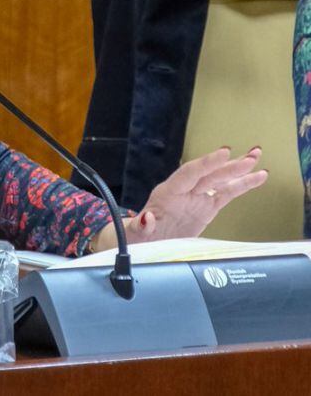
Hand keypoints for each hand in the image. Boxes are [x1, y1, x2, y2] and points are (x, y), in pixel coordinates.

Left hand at [90, 146, 267, 251]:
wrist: (145, 242)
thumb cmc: (139, 235)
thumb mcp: (136, 233)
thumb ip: (142, 227)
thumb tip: (147, 219)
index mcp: (167, 193)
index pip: (189, 173)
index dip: (206, 163)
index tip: (223, 152)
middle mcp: (184, 191)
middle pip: (209, 174)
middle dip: (229, 165)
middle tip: (249, 155)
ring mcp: (197, 198)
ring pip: (220, 181)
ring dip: (239, 170)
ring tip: (257, 157)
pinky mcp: (207, 207)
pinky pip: (226, 194)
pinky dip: (242, 185)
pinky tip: (258, 177)